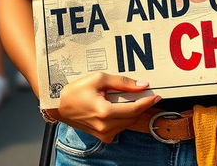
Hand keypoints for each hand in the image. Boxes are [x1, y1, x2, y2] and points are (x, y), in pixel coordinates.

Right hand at [45, 72, 159, 142]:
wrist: (59, 105)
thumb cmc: (76, 90)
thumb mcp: (99, 79)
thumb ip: (122, 82)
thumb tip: (141, 85)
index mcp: (104, 113)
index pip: (133, 109)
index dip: (147, 102)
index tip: (157, 96)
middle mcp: (105, 127)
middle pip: (133, 117)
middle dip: (141, 105)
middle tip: (146, 93)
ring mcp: (103, 134)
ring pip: (127, 123)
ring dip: (133, 111)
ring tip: (131, 97)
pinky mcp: (102, 136)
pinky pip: (120, 127)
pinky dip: (124, 116)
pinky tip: (120, 106)